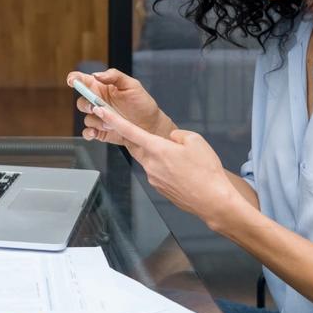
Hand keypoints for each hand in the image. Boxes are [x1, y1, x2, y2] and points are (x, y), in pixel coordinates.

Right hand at [66, 68, 172, 145]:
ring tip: (110, 122)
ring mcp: (99, 118)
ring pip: (86, 118)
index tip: (72, 81)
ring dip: (95, 120)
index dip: (74, 79)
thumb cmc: (143, 104)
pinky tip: (96, 132)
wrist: (151, 126)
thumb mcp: (132, 85)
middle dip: (85, 104)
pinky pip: (88, 132)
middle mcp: (98, 102)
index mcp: (102, 88)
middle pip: (81, 101)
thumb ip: (114, 76)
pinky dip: (89, 133)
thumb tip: (96, 75)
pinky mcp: (101, 132)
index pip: (83, 80)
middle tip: (96, 106)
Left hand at [93, 104, 250, 231]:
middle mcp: (150, 164)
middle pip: (139, 146)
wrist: (212, 200)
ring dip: (163, 157)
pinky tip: (186, 174)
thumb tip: (171, 139)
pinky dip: (169, 170)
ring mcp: (153, 179)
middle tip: (158, 139)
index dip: (112, 119)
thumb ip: (177, 135)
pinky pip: (159, 173)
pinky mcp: (160, 189)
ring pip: (152, 160)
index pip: (128, 130)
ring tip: (187, 162)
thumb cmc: (205, 170)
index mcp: (156, 149)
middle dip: (143, 140)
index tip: (99, 111)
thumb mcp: (195, 140)